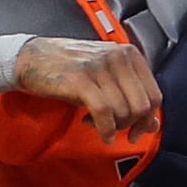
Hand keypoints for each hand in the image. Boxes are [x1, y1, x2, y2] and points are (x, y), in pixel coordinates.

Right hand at [15, 37, 159, 141]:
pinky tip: (100, 132)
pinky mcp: (81, 79)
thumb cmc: (71, 68)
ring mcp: (99, 67)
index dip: (148, 119)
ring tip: (98, 123)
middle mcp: (118, 57)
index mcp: (129, 54)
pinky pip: (104, 112)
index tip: (138, 131)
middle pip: (142, 106)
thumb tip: (154, 125)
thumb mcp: (107, 78)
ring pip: (124, 111)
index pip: (155, 95)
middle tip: (118, 131)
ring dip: (113, 126)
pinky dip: (106, 129)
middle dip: (132, 125)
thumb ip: (131, 97)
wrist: (31, 57)